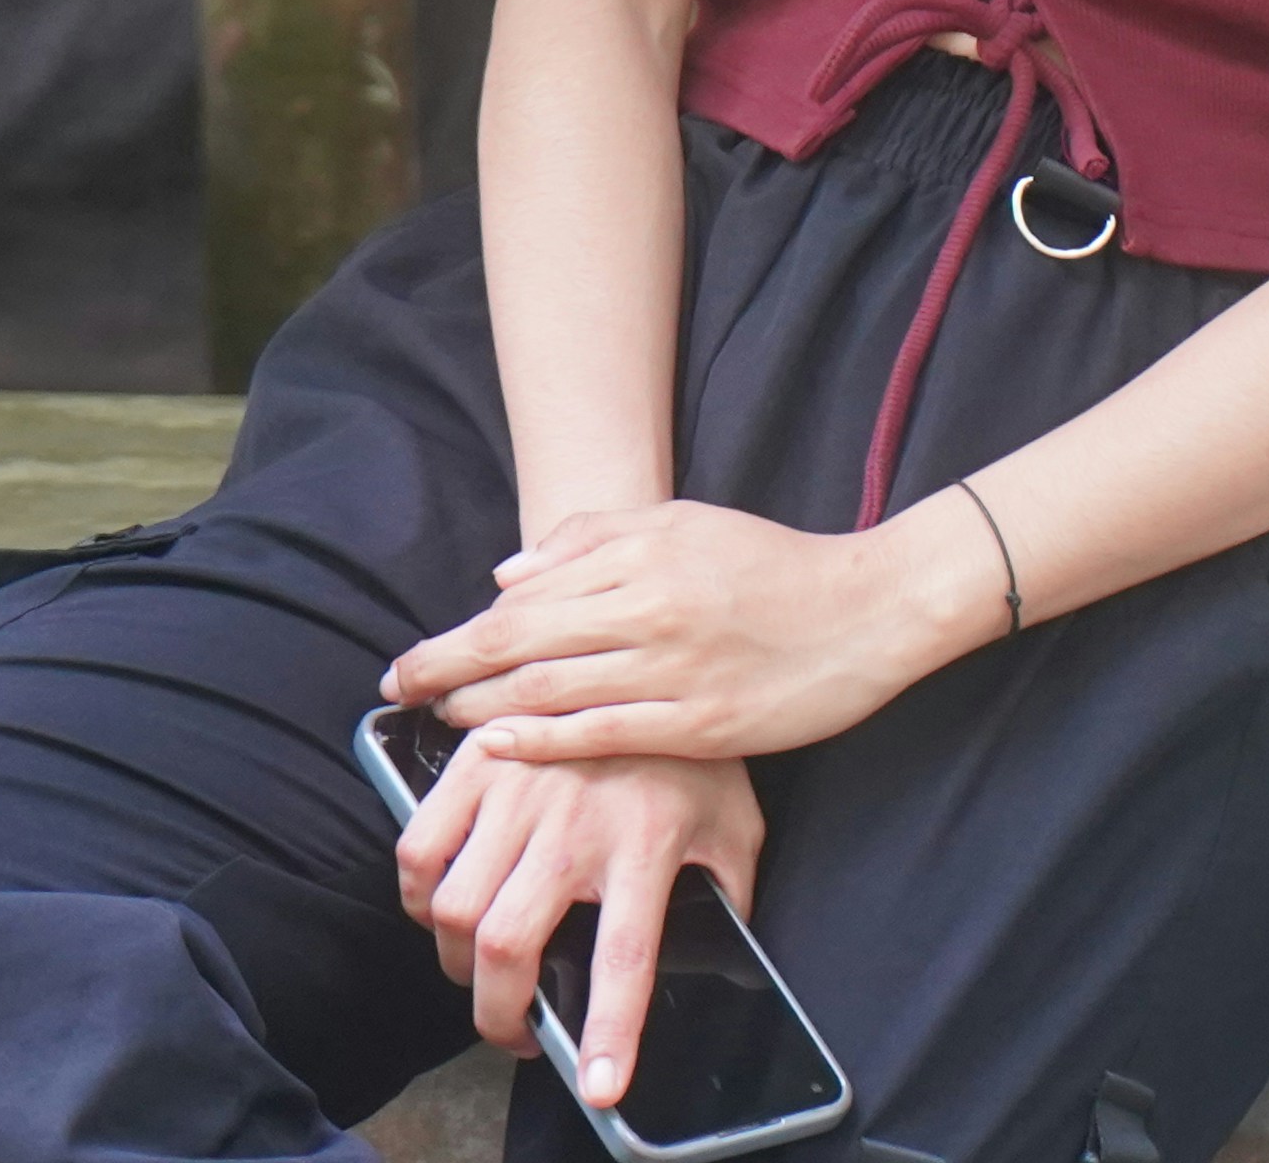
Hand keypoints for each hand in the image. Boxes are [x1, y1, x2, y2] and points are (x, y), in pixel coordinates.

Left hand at [387, 492, 1006, 766]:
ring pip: (551, 689)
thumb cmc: (773, 565)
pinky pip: (603, 733)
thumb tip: (508, 576)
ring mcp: (673, 669)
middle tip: (400, 693)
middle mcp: (649, 607)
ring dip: (482, 708)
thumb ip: (595, 541)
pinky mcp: (700, 723)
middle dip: (448, 671)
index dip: (458, 634)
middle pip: (521, 642)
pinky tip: (500, 746)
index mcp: (642, 555)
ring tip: (440, 723)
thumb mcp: (686, 523)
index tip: (410, 659)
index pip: (523, 599)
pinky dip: (542, 739)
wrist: (868, 609)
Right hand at [393, 740, 759, 1105]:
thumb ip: (729, 891)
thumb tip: (723, 953)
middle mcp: (575, 823)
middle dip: (496, 1012)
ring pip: (450, 904)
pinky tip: (437, 901)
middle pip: (506, 945)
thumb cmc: (697, 747)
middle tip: (510, 1028)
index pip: (625, 957)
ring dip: (451, 957)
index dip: (607, 1030)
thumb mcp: (736, 822)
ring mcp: (517, 788)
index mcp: (646, 843)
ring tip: (473, 968)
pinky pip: (417, 843)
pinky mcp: (476, 759)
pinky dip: (413, 889)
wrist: (657, 645)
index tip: (595, 1086)